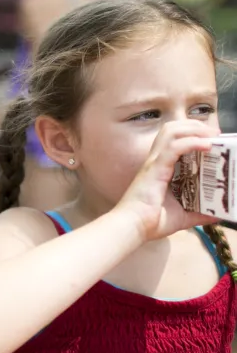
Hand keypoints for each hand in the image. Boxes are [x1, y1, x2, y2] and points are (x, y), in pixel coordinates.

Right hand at [116, 120, 219, 240]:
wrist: (134, 227)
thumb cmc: (151, 222)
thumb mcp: (182, 216)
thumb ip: (200, 213)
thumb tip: (218, 215)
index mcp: (160, 168)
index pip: (175, 140)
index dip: (194, 134)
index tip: (213, 140)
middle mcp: (156, 160)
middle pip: (172, 128)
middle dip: (195, 126)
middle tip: (214, 134)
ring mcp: (155, 162)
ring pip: (172, 131)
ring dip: (194, 129)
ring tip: (211, 136)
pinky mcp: (156, 167)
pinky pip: (174, 146)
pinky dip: (192, 142)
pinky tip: (207, 145)